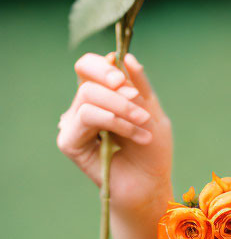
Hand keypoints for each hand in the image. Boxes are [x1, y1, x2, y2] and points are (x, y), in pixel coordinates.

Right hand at [57, 52, 173, 215]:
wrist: (150, 183)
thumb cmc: (152, 148)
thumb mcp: (151, 109)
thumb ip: (138, 85)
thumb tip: (124, 56)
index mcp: (102, 94)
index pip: (88, 66)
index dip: (103, 66)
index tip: (124, 78)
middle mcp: (84, 107)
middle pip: (87, 78)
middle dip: (118, 88)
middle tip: (138, 100)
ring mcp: (75, 124)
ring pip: (88, 96)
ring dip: (122, 107)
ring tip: (144, 123)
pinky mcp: (69, 142)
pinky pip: (87, 117)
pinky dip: (116, 121)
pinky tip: (135, 135)